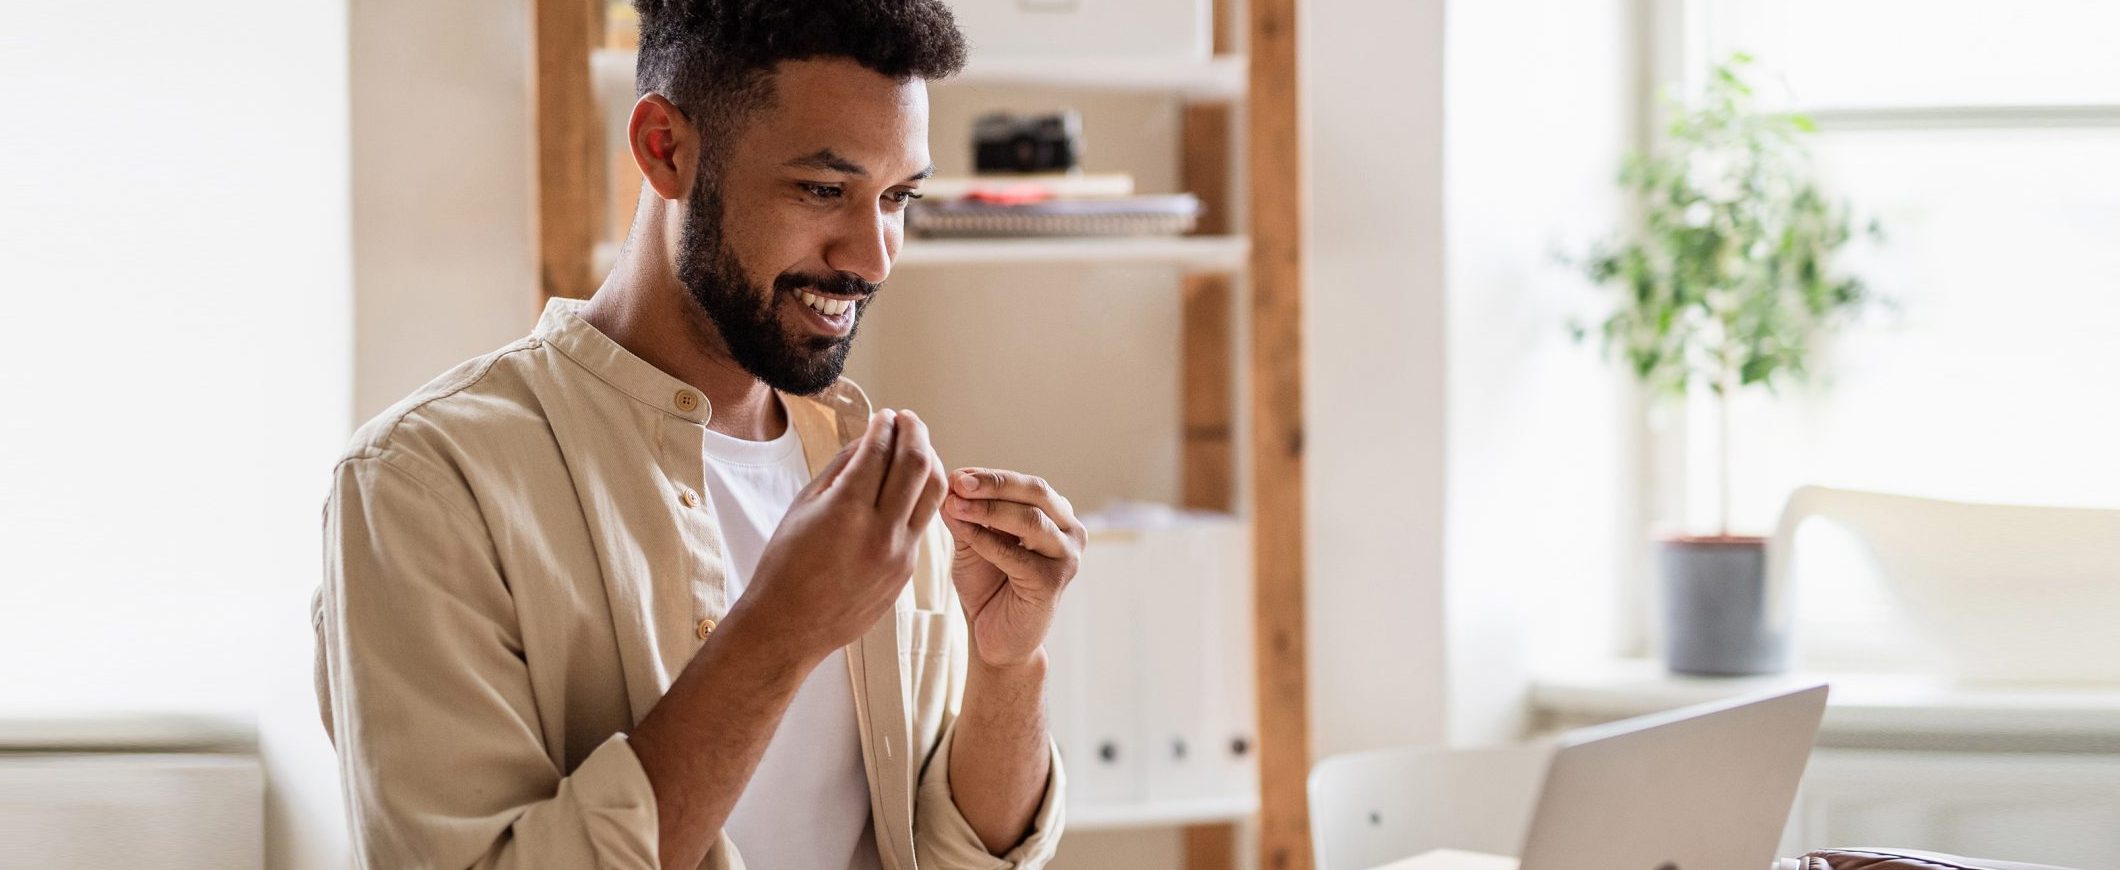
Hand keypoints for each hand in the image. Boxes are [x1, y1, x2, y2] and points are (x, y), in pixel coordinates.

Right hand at [734, 409, 947, 661]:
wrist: (789, 627)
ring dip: (930, 462)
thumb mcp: (803, 507)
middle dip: (915, 433)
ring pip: (933, 494)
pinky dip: (920, 497)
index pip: (879, 452)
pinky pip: (923, 522)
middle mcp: (880, 532)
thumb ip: (840, 469)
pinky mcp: (907, 571)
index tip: (885, 415)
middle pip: (917, 465)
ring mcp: (899, 554)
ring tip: (918, 447)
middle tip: (908, 420)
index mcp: (846, 512)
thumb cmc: (785, 565)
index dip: (884, 426)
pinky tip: (910, 486)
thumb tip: (869, 439)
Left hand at [940, 468, 1083, 668]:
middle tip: (959, 482)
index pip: (1025, 484)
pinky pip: (1016, 555)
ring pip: (1031, 520)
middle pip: (1036, 492)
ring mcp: (1067, 557)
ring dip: (989, 509)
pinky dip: (986, 540)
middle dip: (994, 485)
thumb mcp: (971, 541)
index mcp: (1056, 516)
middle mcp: (1069, 532)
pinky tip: (963, 532)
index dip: (990, 476)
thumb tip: (952, 484)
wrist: (994, 637)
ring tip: (956, 505)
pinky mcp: (1053, 582)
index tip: (957, 474)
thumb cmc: (987, 586)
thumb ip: (965, 515)